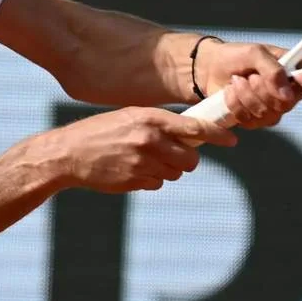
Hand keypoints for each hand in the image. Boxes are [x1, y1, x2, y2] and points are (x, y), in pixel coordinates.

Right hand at [32, 107, 238, 193]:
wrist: (69, 153)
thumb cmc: (102, 131)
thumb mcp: (131, 117)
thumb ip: (159, 124)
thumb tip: (191, 134)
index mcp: (150, 118)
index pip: (194, 127)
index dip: (217, 134)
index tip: (232, 140)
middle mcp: (149, 140)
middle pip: (190, 158)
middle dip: (187, 159)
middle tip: (173, 155)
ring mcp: (142, 162)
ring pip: (175, 173)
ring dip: (166, 170)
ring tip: (142, 159)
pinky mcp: (134, 181)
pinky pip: (157, 183)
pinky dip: (150, 179)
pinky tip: (130, 169)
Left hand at [194, 40, 301, 128]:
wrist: (209, 69)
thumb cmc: (236, 56)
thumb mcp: (255, 53)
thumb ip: (272, 69)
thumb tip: (286, 94)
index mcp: (297, 71)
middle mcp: (290, 93)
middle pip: (290, 103)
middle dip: (265, 89)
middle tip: (251, 76)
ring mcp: (273, 109)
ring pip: (269, 114)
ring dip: (248, 96)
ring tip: (237, 81)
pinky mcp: (255, 120)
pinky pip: (251, 121)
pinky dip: (237, 105)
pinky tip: (231, 93)